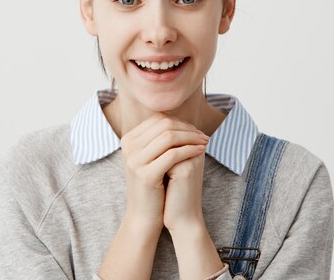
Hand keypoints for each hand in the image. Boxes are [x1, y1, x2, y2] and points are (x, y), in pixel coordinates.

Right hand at [119, 112, 209, 229]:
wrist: (144, 213)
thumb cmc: (153, 184)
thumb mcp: (153, 157)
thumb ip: (161, 138)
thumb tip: (181, 119)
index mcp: (129, 139)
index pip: (158, 119)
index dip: (180, 122)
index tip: (196, 130)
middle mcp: (128, 147)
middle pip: (164, 125)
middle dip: (187, 128)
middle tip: (203, 136)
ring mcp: (135, 160)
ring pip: (169, 137)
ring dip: (191, 138)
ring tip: (204, 142)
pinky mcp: (145, 174)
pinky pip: (172, 155)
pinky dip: (189, 150)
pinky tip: (200, 152)